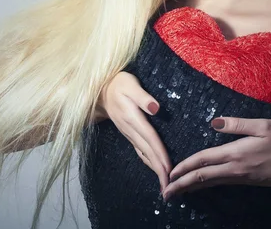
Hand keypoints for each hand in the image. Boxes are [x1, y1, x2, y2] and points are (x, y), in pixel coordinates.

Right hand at [99, 71, 172, 192]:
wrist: (101, 89)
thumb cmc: (119, 84)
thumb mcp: (130, 85)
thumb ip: (143, 97)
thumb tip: (156, 108)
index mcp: (133, 118)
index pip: (150, 139)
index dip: (160, 154)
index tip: (169, 170)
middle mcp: (130, 129)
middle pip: (147, 151)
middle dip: (159, 170)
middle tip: (169, 187)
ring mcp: (128, 133)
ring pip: (143, 153)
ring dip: (154, 169)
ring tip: (164, 184)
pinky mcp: (128, 133)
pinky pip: (140, 150)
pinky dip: (149, 161)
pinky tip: (155, 168)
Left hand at [163, 117, 270, 201]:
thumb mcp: (264, 126)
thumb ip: (237, 124)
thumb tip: (213, 123)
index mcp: (236, 154)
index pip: (204, 161)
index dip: (185, 167)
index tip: (170, 173)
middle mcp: (235, 168)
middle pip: (202, 178)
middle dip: (181, 185)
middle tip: (165, 193)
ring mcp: (240, 177)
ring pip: (209, 183)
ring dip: (190, 187)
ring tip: (175, 192)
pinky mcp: (245, 180)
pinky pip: (219, 183)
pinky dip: (204, 185)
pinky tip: (197, 186)